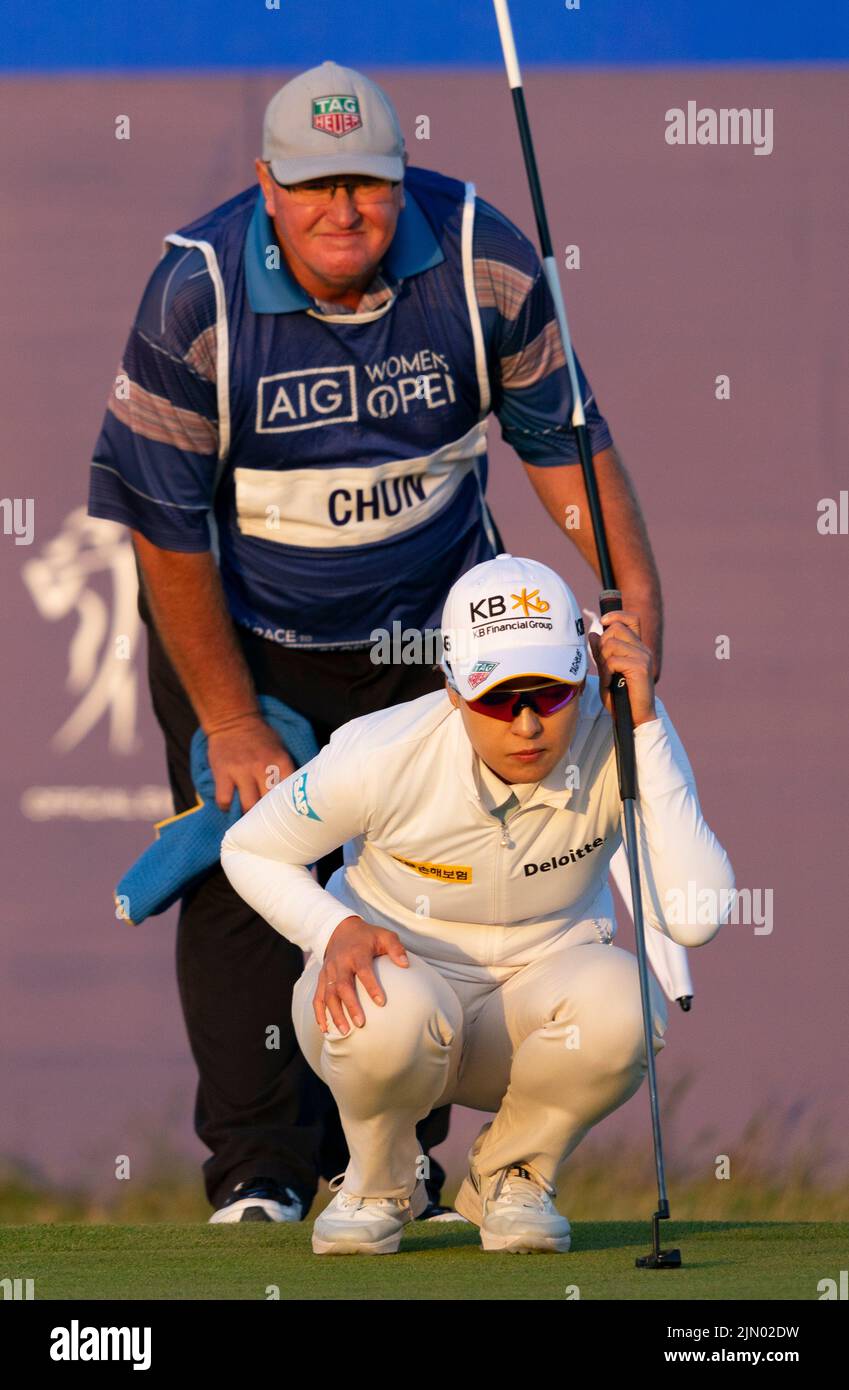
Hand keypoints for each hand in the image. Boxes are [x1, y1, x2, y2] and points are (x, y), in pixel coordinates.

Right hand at [206, 713, 295, 811]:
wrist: (233, 720)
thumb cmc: (260, 737)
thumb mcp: (280, 749)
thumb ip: (286, 770)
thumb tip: (295, 794)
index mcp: (280, 762)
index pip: (289, 793)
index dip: (287, 808)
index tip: (285, 816)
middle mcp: (263, 767)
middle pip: (269, 804)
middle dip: (267, 814)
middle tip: (265, 818)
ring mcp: (241, 770)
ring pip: (248, 806)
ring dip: (248, 813)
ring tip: (248, 814)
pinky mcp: (222, 773)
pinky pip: (224, 800)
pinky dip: (226, 806)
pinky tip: (230, 802)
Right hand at [314, 916, 409, 1034]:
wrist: (340, 930)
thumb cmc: (367, 936)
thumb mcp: (384, 935)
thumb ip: (396, 948)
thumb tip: (405, 964)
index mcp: (356, 953)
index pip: (363, 970)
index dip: (372, 986)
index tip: (381, 1003)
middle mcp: (340, 963)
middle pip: (342, 986)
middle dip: (350, 1005)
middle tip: (360, 1024)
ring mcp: (328, 972)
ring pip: (328, 994)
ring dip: (334, 1014)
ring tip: (344, 1032)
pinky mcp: (322, 978)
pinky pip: (317, 997)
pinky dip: (319, 1013)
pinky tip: (324, 1028)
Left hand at [588, 610, 656, 727]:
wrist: (633, 718)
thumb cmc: (620, 697)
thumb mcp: (606, 671)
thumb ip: (601, 653)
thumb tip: (593, 634)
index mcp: (637, 647)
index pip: (631, 619)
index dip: (616, 615)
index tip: (603, 622)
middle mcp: (642, 649)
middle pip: (615, 629)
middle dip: (602, 645)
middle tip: (604, 665)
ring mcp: (643, 657)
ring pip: (611, 644)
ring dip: (603, 661)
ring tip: (608, 677)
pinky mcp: (640, 667)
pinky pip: (613, 660)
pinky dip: (606, 673)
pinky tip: (610, 684)